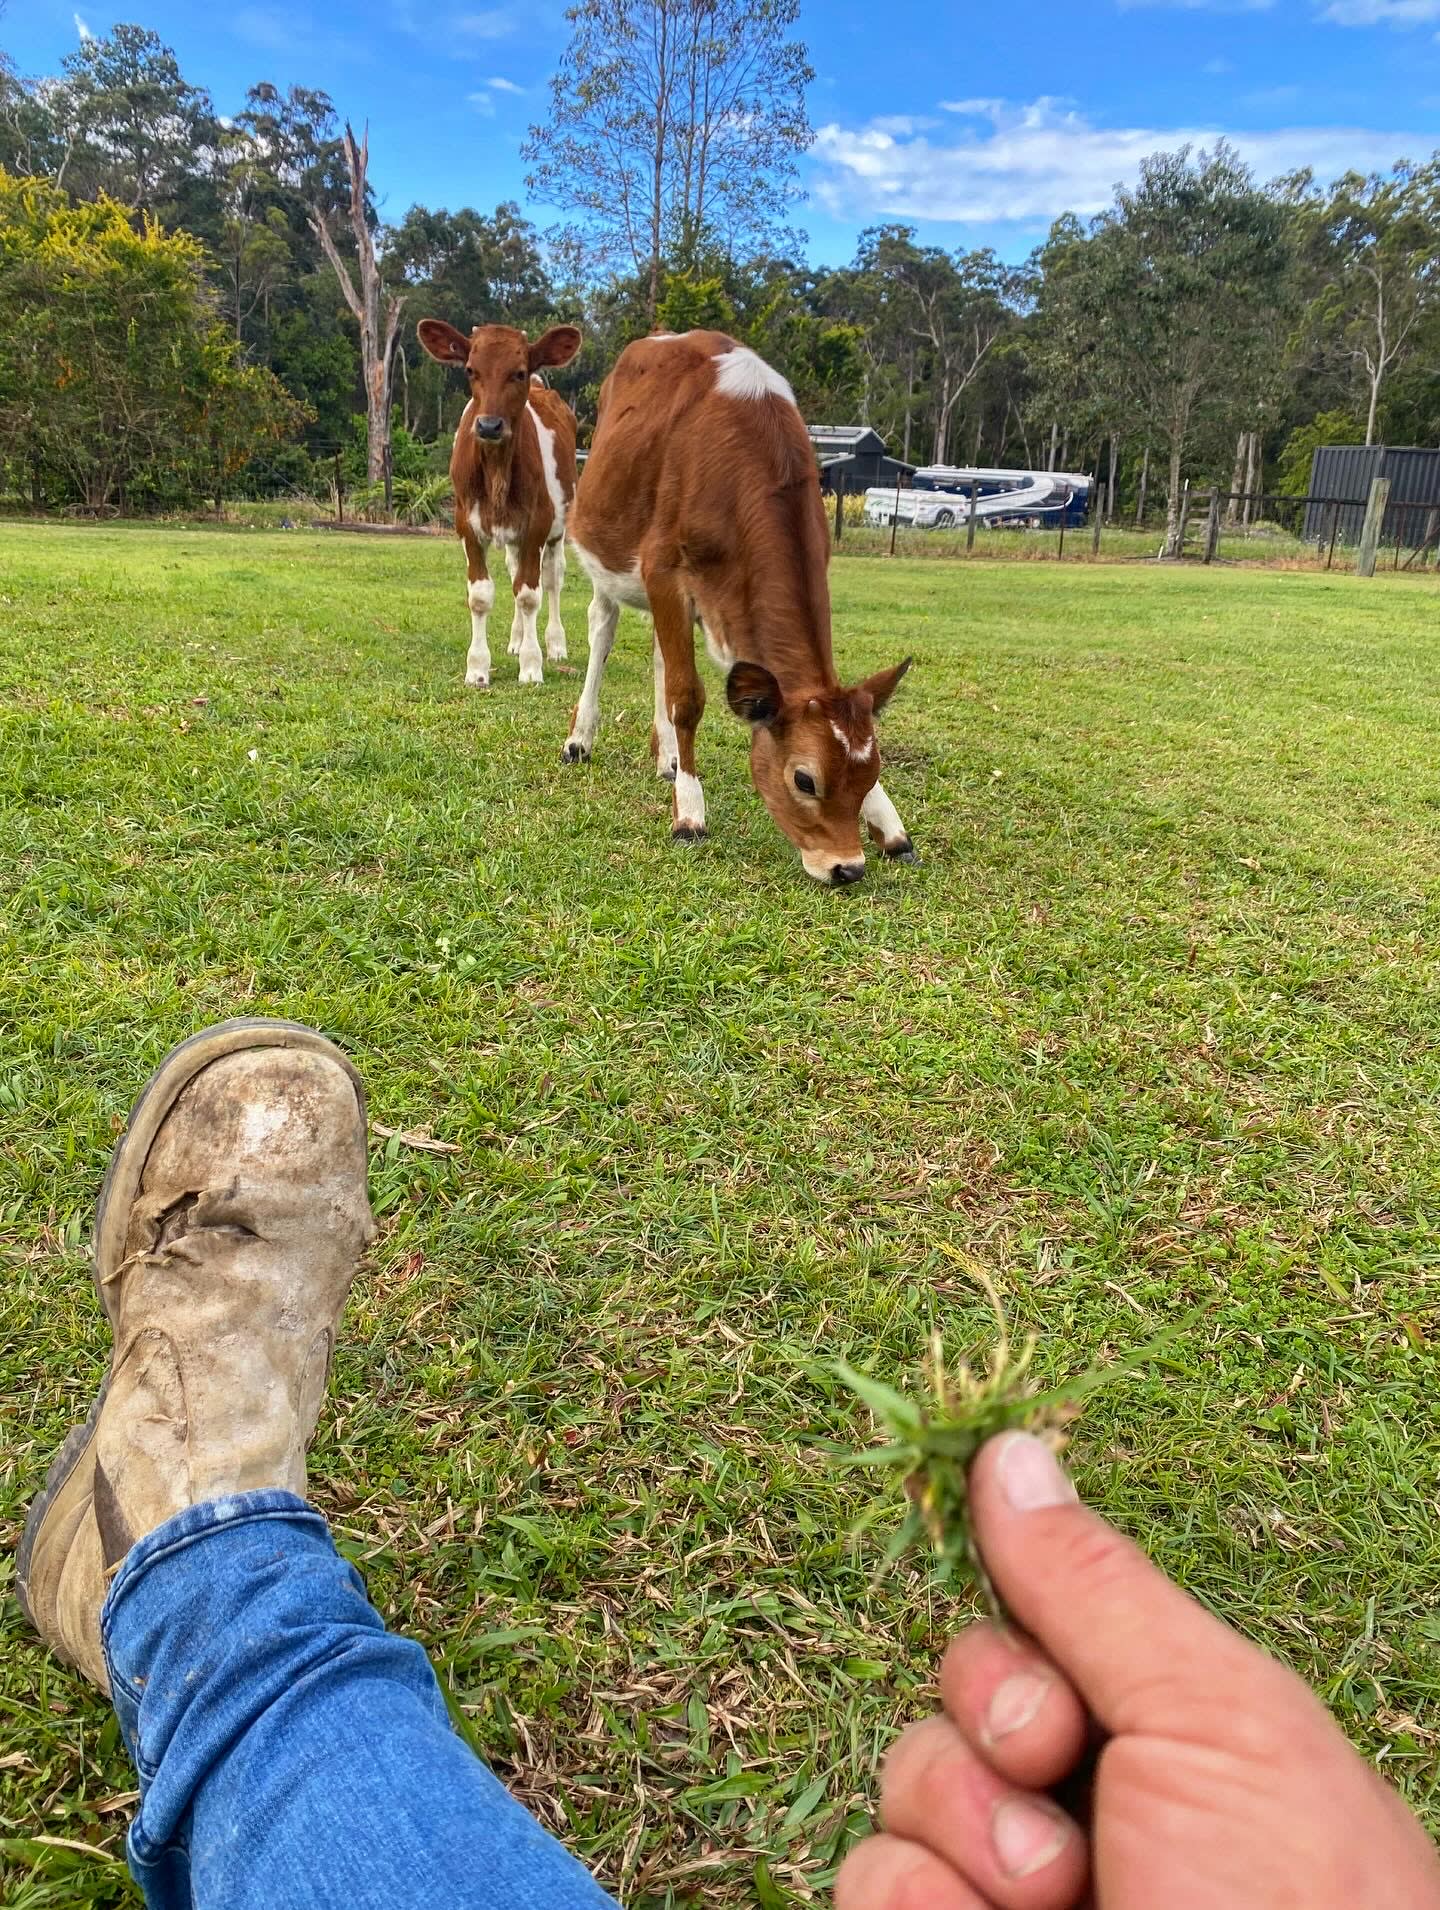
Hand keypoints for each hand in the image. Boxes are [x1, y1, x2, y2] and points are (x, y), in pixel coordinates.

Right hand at [836, 1431, 1439, 1908]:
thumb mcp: (1218, 1722)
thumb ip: (1094, 1587)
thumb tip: (1007, 1450)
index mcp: (1164, 1730)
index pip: (1034, 1618)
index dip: (1023, 1634)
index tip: (1067, 1688)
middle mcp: (1084, 1806)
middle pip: (954, 1690)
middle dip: (996, 1732)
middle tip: (1070, 1792)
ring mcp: (1009, 1897)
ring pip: (900, 1783)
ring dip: (966, 1833)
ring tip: (1057, 1906)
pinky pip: (864, 1880)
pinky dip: (922, 1907)